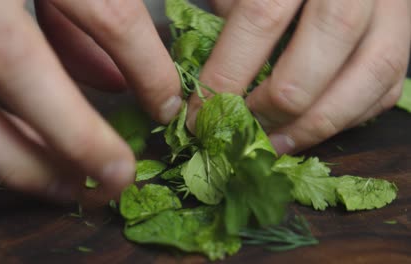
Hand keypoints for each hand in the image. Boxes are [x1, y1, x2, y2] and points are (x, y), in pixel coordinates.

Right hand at [0, 1, 180, 199]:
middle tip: (118, 179)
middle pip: (18, 67)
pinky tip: (23, 155)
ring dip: (20, 159)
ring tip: (71, 187)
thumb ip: (90, 12)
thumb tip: (113, 84)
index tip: (166, 107)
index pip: (109, 10)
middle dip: (76, 137)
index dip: (146, 66)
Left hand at [188, 0, 410, 153]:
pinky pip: (386, 87)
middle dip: (272, 108)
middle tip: (243, 130)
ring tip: (276, 143)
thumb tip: (214, 84)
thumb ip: (230, 12)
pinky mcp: (406, 34)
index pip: (259, 20)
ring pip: (366, 80)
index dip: (226, 76)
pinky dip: (348, 117)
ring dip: (314, 125)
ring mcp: (392, 9)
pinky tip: (313, 127)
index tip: (200, 115)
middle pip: (318, 60)